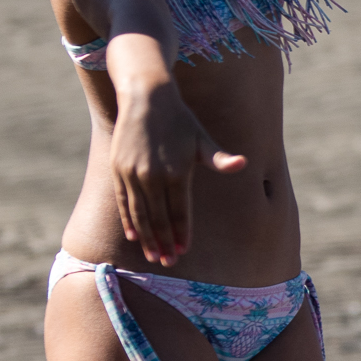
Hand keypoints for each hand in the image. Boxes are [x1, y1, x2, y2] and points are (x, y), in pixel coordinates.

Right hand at [108, 76, 245, 264]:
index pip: (179, 211)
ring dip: (146, 237)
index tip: (183, 251)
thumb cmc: (180, 120)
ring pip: (139, 214)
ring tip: (153, 256)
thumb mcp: (201, 139)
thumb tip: (243, 164)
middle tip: (168, 263)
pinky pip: (124, 202)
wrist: (146, 97)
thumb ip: (219, 158)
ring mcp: (132, 174)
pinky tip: (134, 236)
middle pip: (158, 218)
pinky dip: (129, 220)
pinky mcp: (118, 170)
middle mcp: (152, 176)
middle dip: (164, 242)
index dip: (181, 233)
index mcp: (175, 172)